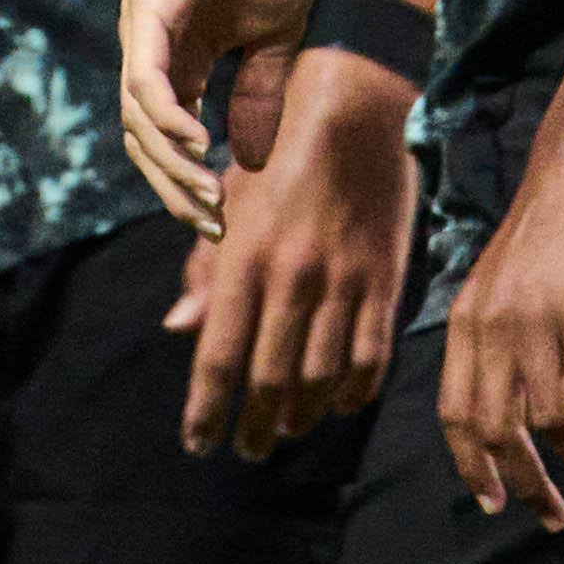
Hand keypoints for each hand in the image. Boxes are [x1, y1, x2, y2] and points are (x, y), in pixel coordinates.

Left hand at [117, 0, 318, 232]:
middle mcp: (150, 48)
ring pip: (138, 117)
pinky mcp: (150, 6)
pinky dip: (166, 116)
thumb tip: (251, 162)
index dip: (188, 182)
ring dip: (171, 164)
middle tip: (212, 225)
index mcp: (179, 57)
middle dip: (176, 189)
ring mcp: (144, 28)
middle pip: (144, 140)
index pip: (167, 137)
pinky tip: (200, 142)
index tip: (221, 223)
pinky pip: (147, 77)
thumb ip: (261, 95)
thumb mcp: (276, 37)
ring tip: (208, 193)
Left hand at [166, 43, 412, 458]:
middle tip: (247, 451)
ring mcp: (342, 283)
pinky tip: (338, 406)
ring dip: (300, 417)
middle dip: (253, 427)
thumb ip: (203, 270)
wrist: (352, 112)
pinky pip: (371, 357)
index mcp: (243, 260)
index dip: (205, 411)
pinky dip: (354, 392)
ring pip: (320, 378)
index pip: (218, 358)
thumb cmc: (275, 157)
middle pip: (268, 381)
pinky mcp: (384, 281)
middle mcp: (291, 279)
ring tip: (286, 431)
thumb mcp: (225, 205)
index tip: (198, 443)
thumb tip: (180, 328)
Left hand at [440, 133, 563, 529]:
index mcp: (466, 323)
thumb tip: (506, 394)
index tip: (494, 503)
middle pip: (496, 431)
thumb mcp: (502, 279)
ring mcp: (535, 323)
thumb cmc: (552, 223)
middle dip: (524, 485)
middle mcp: (491, 329)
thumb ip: (495, 333)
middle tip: (552, 517)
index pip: (456, 414)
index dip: (472, 465)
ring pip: (548, 423)